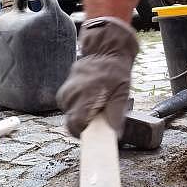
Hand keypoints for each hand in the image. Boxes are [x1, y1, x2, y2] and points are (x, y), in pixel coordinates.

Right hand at [56, 17, 137, 137]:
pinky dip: (77, 107)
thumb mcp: (122, 92)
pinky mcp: (64, 89)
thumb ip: (116, 113)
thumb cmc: (115, 70)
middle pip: (71, 122)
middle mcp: (72, 94)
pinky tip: (88, 101)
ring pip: (69, 114)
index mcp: (86, 95)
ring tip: (94, 108)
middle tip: (96, 122)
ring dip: (80, 116)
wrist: (105, 50)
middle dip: (83, 126)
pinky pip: (68, 106)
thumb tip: (115, 133)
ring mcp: (66, 91)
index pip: (76, 125)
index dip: (83, 134)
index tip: (93, 136)